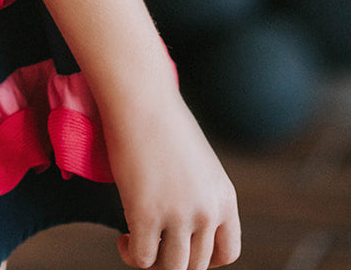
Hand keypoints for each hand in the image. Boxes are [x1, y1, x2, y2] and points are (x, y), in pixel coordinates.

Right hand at [104, 88, 240, 269]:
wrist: (141, 98)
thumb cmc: (163, 121)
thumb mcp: (198, 161)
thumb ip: (199, 193)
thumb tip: (185, 222)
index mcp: (224, 197)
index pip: (227, 252)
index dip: (204, 259)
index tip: (183, 247)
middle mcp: (207, 211)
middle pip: (196, 264)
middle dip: (173, 258)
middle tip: (153, 242)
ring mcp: (178, 215)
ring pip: (171, 267)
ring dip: (153, 262)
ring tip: (136, 241)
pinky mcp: (146, 214)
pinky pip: (142, 258)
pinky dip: (131, 254)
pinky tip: (124, 238)